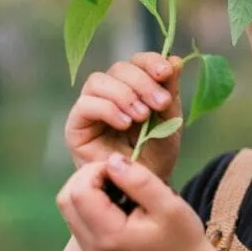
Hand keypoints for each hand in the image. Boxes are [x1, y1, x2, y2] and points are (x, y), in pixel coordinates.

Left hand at [56, 153, 212, 250]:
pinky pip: (79, 220)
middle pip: (66, 200)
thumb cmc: (183, 241)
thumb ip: (139, 180)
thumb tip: (112, 160)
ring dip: (88, 190)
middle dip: (87, 178)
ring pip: (69, 210)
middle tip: (118, 175)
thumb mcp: (169, 205)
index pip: (80, 192)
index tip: (122, 169)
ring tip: (120, 189)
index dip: (96, 171)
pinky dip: (92, 204)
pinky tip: (118, 203)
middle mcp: (92, 249)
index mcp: (109, 237)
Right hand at [65, 52, 183, 181]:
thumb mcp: (169, 121)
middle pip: (118, 68)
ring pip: (98, 81)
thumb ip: (170, 91)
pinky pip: (85, 105)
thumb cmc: (156, 156)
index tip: (166, 72)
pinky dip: (107, 109)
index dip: (149, 61)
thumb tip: (175, 59)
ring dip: (124, 94)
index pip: (136, 61)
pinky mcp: (76, 127)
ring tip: (142, 116)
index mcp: (132, 87)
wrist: (144, 191)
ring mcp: (90, 109)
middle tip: (159, 103)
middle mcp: (108, 94)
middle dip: (141, 82)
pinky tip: (124, 123)